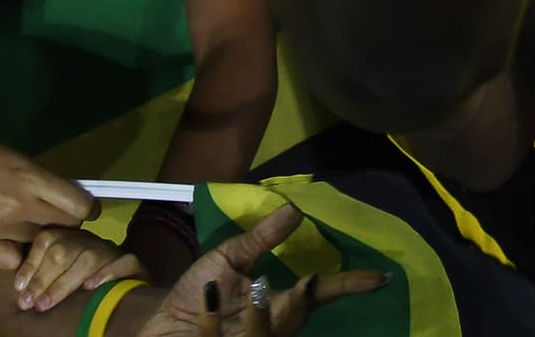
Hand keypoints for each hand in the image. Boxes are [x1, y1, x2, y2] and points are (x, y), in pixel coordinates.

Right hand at [0, 120, 95, 270]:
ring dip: (35, 236)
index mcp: (32, 176)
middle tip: (57, 220)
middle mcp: (19, 204)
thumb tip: (63, 197)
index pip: (78, 205)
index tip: (86, 210)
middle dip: (65, 224)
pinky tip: (7, 240)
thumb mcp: (16, 158)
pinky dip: (14, 253)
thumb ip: (38, 180)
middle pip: (63, 227)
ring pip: (36, 243)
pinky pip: (11, 261)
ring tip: (23, 225)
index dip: (86, 210)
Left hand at [13, 226, 142, 312]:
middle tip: (29, 302)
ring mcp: (112, 252)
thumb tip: (19, 287)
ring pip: (89, 257)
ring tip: (46, 303)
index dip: (31, 264)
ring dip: (65, 282)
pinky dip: (107, 273)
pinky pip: (124, 261)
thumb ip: (44, 275)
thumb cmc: (83, 288)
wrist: (122, 297)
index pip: (47, 240)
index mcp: (70, 240)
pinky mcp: (134, 265)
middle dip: (43, 277)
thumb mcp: (61, 277)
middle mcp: (90, 242)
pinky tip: (91, 287)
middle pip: (65, 250)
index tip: (19, 289)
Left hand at [125, 204, 384, 334]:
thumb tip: (296, 209)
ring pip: (263, 335)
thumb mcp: (230, 258)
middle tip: (307, 284)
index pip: (318, 296)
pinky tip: (202, 297)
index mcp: (275, 305)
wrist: (157, 324)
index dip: (347, 286)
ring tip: (257, 287)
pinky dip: (208, 317)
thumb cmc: (197, 292)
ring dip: (261, 316)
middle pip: (295, 319)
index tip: (377, 277)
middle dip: (301, 303)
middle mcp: (266, 329)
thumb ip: (262, 239)